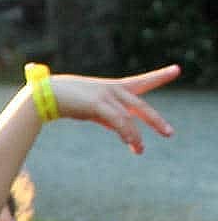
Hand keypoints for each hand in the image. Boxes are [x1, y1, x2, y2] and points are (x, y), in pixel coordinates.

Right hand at [49, 65, 178, 153]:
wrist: (44, 94)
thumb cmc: (63, 100)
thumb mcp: (90, 108)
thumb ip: (107, 117)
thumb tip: (122, 131)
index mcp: (111, 87)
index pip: (140, 82)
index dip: (160, 76)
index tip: (177, 69)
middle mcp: (112, 89)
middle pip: (140, 106)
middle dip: (155, 120)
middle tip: (169, 134)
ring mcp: (106, 95)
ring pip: (129, 118)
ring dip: (135, 137)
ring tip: (140, 150)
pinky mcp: (98, 104)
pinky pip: (118, 121)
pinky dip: (126, 133)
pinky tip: (131, 144)